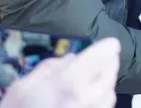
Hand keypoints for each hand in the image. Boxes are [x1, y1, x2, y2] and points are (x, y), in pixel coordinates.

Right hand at [0, 37, 120, 107]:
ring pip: (111, 91)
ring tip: (87, 84)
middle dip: (106, 63)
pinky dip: (100, 101)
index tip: (104, 46)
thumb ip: (50, 68)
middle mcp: (90, 98)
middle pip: (112, 70)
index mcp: (70, 83)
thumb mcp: (22, 88)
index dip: (105, 47)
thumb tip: (72, 58)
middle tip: (96, 62)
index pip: (105, 53)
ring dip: (104, 82)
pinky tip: (84, 102)